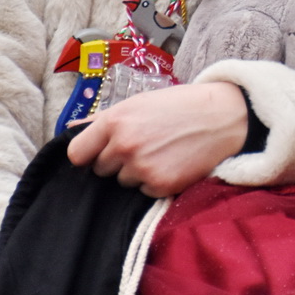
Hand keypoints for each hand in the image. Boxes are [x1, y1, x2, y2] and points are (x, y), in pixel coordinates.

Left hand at [66, 81, 248, 197]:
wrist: (223, 117)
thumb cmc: (179, 106)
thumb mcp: (139, 102)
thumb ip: (102, 119)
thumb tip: (71, 128)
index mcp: (114, 121)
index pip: (77, 154)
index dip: (88, 154)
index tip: (100, 152)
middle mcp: (124, 145)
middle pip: (100, 169)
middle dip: (116, 162)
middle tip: (143, 145)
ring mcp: (142, 167)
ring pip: (122, 182)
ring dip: (136, 173)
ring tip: (161, 152)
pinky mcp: (160, 185)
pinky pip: (144, 191)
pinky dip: (156, 182)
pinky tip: (172, 163)